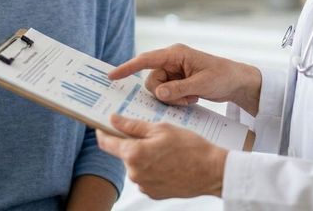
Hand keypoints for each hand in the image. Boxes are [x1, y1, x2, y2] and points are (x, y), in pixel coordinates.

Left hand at [96, 115, 226, 198]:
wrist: (210, 171)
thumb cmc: (189, 147)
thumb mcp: (160, 128)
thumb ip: (133, 125)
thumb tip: (113, 120)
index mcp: (134, 154)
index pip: (106, 143)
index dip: (102, 132)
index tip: (101, 125)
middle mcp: (135, 173)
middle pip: (124, 153)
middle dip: (132, 142)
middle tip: (150, 132)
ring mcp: (144, 185)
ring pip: (136, 164)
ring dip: (144, 154)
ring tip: (165, 147)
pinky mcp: (153, 193)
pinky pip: (145, 175)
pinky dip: (152, 167)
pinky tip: (167, 160)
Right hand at [108, 44, 260, 115]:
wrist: (238, 82)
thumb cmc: (222, 77)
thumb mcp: (201, 84)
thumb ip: (178, 89)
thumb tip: (158, 93)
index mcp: (175, 54)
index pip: (145, 60)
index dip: (127, 68)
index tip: (111, 76)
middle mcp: (171, 60)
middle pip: (151, 80)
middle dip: (163, 93)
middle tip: (185, 97)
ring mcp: (174, 71)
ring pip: (159, 90)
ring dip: (173, 98)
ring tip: (191, 97)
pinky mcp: (178, 81)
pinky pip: (167, 94)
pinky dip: (177, 99)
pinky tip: (193, 98)